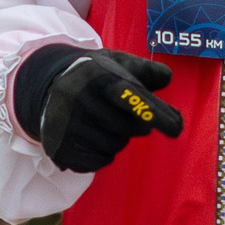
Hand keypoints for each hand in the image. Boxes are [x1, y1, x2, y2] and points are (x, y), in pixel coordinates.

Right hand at [13, 45, 183, 172]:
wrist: (48, 85)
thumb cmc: (94, 76)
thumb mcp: (116, 63)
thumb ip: (145, 69)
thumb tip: (168, 78)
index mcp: (98, 76)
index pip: (131, 97)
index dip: (155, 113)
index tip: (176, 128)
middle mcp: (79, 99)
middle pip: (129, 128)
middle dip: (135, 125)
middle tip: (127, 118)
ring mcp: (67, 125)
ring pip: (115, 146)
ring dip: (118, 139)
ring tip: (105, 124)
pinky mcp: (60, 147)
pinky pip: (98, 161)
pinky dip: (102, 154)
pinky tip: (93, 138)